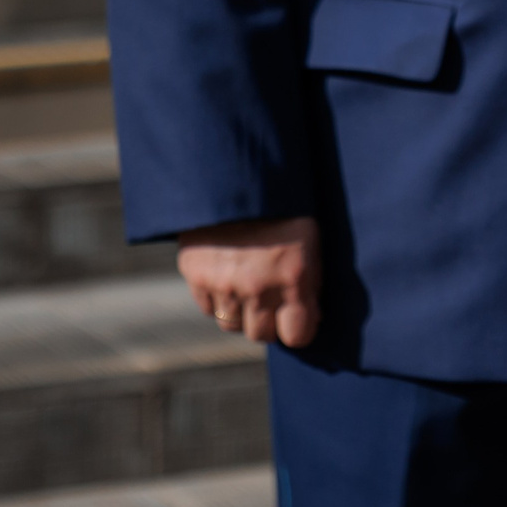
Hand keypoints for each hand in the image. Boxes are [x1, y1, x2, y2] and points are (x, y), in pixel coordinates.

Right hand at [176, 216, 320, 346]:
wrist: (236, 171)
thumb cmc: (284, 205)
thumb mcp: (310, 238)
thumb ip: (309, 282)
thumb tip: (309, 319)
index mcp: (294, 275)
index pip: (297, 335)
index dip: (299, 328)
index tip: (298, 318)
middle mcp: (258, 285)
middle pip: (261, 335)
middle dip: (269, 322)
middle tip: (272, 300)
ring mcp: (224, 283)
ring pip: (232, 325)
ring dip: (242, 312)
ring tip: (248, 284)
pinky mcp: (196, 274)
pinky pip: (208, 308)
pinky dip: (218, 299)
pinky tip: (227, 275)